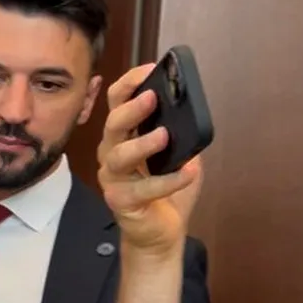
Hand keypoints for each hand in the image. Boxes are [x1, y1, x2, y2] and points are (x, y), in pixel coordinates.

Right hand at [97, 64, 202, 256]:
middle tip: (152, 97)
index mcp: (124, 136)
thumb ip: (180, 133)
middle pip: (113, 125)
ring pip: (118, 155)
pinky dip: (166, 181)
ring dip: (142, 143)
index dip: (130, 83)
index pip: (117, 102)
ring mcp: (113, 178)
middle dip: (131, 109)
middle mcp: (112, 153)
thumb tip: (190, 109)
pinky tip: (186, 173)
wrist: (161, 233)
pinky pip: (142, 189)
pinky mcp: (121, 201)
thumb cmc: (167, 192)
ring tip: (164, 135)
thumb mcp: (179, 154)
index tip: (151, 69)